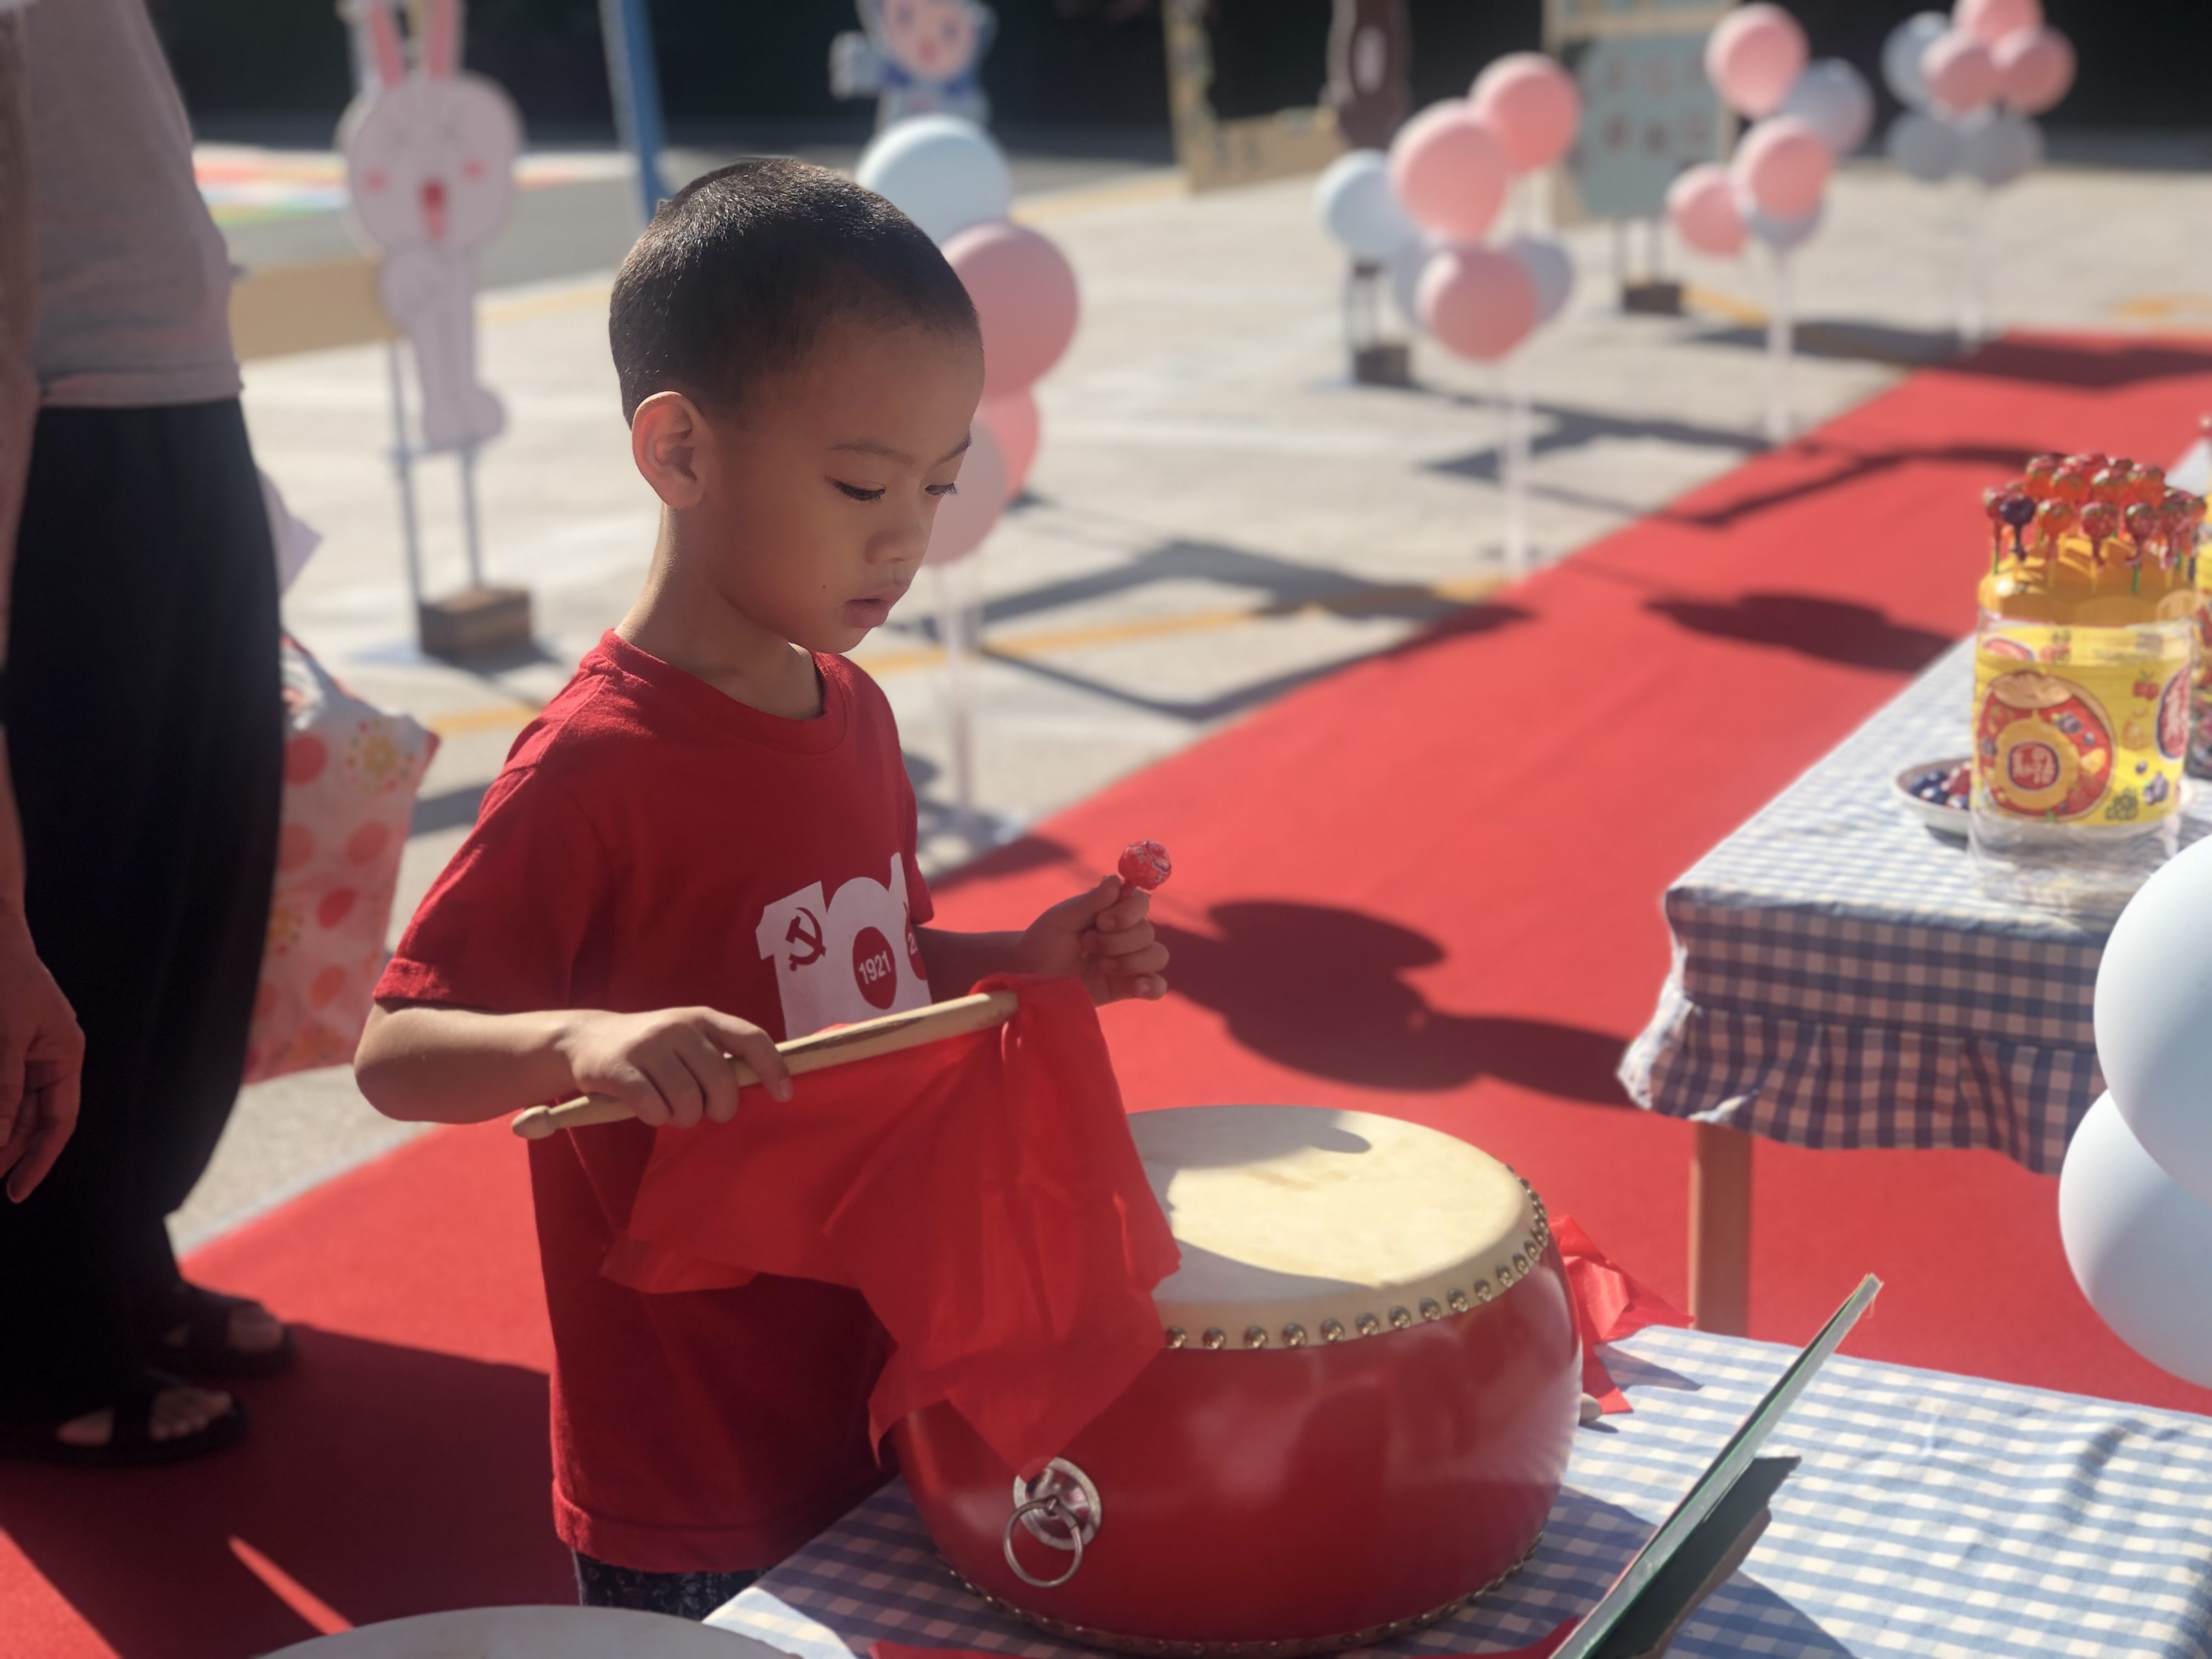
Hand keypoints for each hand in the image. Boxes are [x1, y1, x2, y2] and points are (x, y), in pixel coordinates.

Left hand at [0, 918, 84, 1202]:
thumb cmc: (2, 978)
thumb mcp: (4, 1039)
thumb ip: (2, 1091)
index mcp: (64, 1056)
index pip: (57, 1122)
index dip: (38, 1160)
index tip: (15, 1192)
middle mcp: (48, 1058)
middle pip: (32, 1119)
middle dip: (8, 1151)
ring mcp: (23, 1050)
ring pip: (10, 1105)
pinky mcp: (2, 1044)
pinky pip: (0, 1086)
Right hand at [555, 1007, 791, 1128]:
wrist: (586, 1038)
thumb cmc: (653, 1049)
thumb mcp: (689, 1040)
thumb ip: (721, 1057)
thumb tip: (767, 1086)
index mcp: (703, 1018)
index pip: (751, 1038)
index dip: (773, 1068)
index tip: (785, 1095)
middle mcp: (678, 1026)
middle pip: (720, 1081)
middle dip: (718, 1109)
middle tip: (702, 1113)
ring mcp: (647, 1045)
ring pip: (686, 1100)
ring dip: (683, 1117)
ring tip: (671, 1111)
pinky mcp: (618, 1067)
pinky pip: (653, 1107)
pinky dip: (656, 1118)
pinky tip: (649, 1110)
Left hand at [1017, 876, 1169, 1004]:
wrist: (1031, 975)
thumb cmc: (1045, 940)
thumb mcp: (1062, 918)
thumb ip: (1090, 901)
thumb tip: (1116, 879)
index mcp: (1113, 911)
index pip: (1140, 902)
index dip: (1128, 912)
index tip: (1101, 921)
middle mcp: (1126, 934)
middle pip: (1147, 932)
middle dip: (1117, 941)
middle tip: (1087, 945)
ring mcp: (1130, 962)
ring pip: (1157, 956)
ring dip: (1130, 961)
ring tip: (1101, 966)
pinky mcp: (1127, 987)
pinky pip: (1158, 986)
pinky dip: (1154, 985)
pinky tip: (1138, 987)